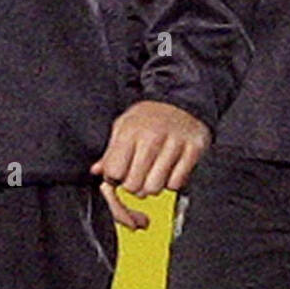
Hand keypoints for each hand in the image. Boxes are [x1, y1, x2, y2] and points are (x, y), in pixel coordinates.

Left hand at [91, 100, 211, 230]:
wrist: (182, 100)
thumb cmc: (149, 116)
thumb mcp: (124, 126)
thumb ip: (110, 151)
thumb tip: (97, 170)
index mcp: (130, 131)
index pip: (114, 172)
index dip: (115, 177)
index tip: (120, 173)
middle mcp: (152, 137)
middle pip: (133, 185)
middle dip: (133, 186)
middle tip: (137, 176)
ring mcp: (174, 143)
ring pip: (154, 188)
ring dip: (152, 186)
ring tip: (153, 173)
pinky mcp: (193, 149)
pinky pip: (176, 184)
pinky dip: (171, 182)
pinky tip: (169, 169)